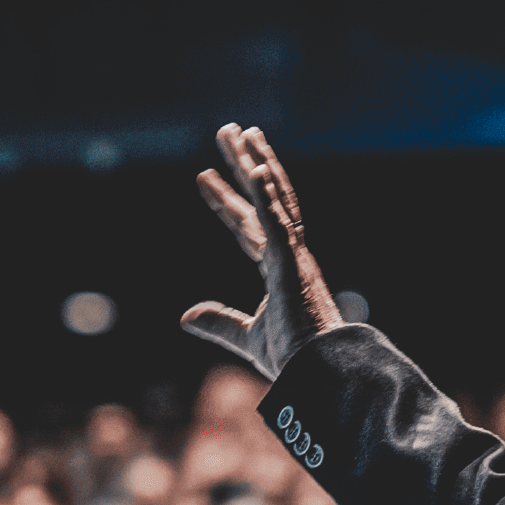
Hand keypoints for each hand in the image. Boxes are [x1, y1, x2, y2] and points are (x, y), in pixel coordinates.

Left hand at [181, 124, 343, 382]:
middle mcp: (289, 255)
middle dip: (243, 164)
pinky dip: (266, 196)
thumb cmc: (295, 359)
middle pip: (263, 198)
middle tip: (228, 131)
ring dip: (256, 163)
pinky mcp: (294, 264)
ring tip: (241, 132)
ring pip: (274, 198)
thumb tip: (185, 316)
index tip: (203, 177)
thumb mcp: (246, 337)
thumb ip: (219, 322)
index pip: (247, 225)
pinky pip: (279, 223)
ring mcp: (293, 256)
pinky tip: (254, 169)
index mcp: (279, 270)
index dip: (224, 200)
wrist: (319, 373)